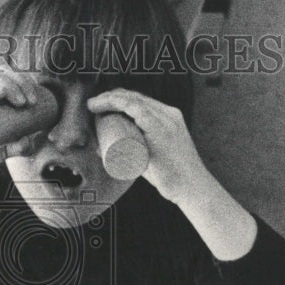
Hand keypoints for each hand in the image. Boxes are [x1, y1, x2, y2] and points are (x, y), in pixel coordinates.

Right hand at [0, 70, 45, 173]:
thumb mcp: (3, 150)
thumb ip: (17, 147)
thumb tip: (30, 140)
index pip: (4, 75)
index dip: (22, 79)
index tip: (36, 97)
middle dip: (19, 82)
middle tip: (33, 101)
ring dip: (8, 85)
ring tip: (22, 101)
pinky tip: (1, 92)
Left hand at [86, 88, 210, 205]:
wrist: (191, 188)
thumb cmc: (171, 177)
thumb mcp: (151, 157)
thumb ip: (133, 152)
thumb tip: (104, 151)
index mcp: (169, 117)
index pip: (140, 100)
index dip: (118, 97)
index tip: (100, 103)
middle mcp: (169, 114)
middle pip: (135, 97)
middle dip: (110, 96)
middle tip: (92, 105)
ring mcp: (167, 121)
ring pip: (134, 101)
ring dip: (110, 99)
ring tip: (94, 105)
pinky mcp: (162, 131)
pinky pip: (139, 110)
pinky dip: (121, 104)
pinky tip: (107, 104)